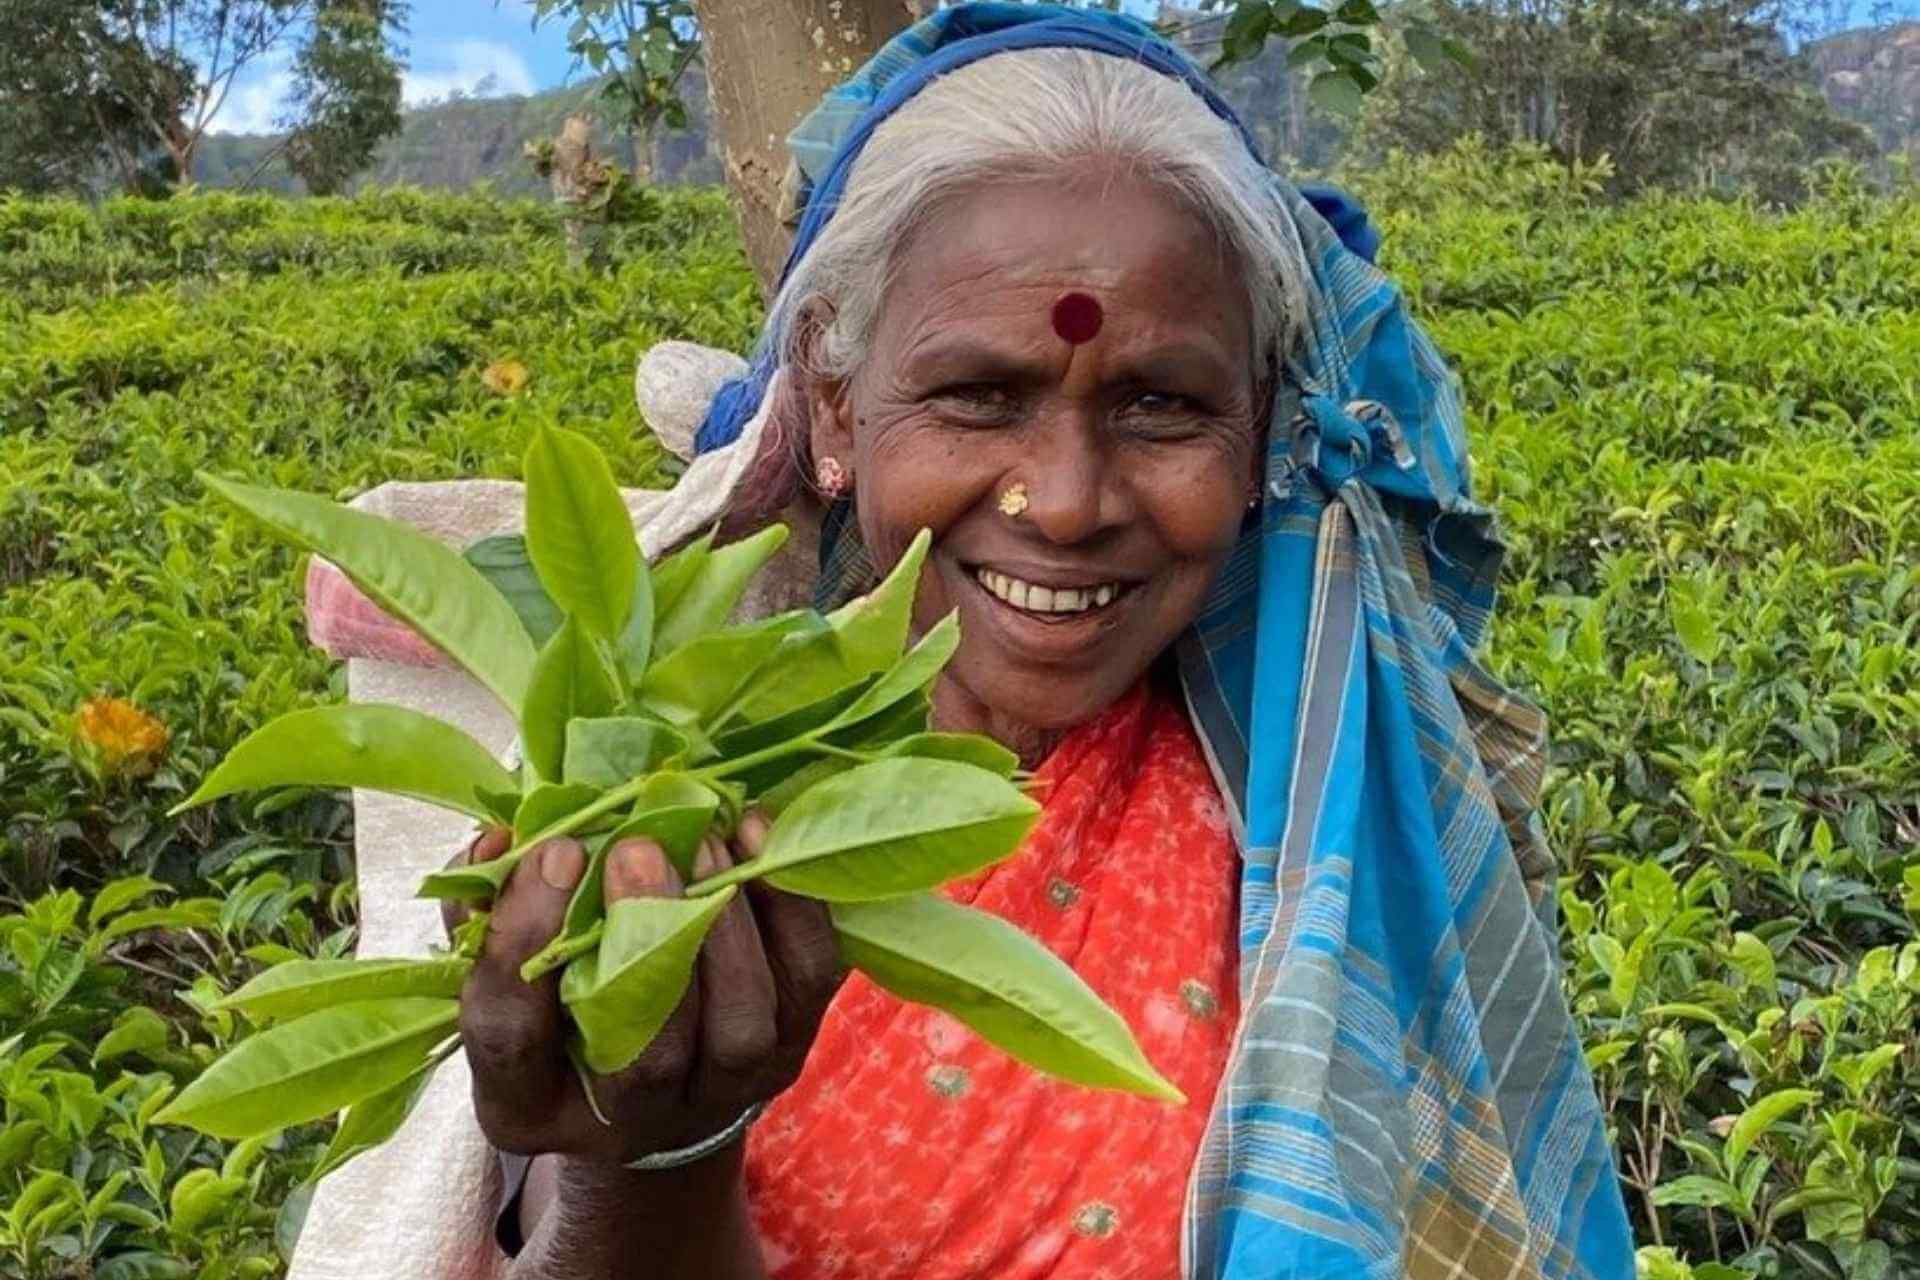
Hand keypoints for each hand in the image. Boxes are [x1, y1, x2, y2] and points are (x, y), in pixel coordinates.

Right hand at [445, 817, 844, 1164]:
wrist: (658, 1084)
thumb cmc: (560, 1003)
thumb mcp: (508, 966)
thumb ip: (488, 907)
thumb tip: (503, 841)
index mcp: (526, 1103)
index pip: (510, 1036)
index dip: (526, 942)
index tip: (556, 852)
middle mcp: (625, 1122)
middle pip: (646, 1057)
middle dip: (645, 942)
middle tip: (638, 847)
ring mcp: (718, 1095)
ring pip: (737, 1028)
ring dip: (724, 926)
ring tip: (704, 840)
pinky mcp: (788, 1055)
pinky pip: (806, 982)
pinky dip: (791, 907)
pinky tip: (755, 837)